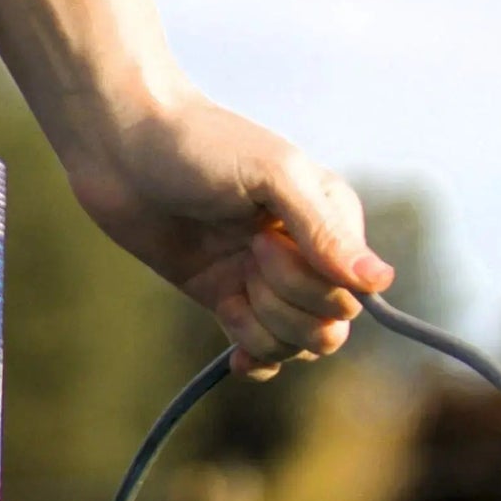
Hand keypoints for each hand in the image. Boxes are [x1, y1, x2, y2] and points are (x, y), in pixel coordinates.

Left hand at [58, 95, 392, 378]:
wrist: (119, 145)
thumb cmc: (198, 145)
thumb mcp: (270, 176)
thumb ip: (324, 231)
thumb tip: (381, 283)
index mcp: (333, 216)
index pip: (351, 292)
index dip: (308, 284)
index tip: (262, 239)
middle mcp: (307, 251)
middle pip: (328, 326)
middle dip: (284, 305)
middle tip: (245, 253)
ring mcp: (265, 277)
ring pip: (296, 344)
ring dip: (263, 326)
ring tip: (230, 281)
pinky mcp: (226, 294)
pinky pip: (262, 349)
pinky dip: (253, 355)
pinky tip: (234, 348)